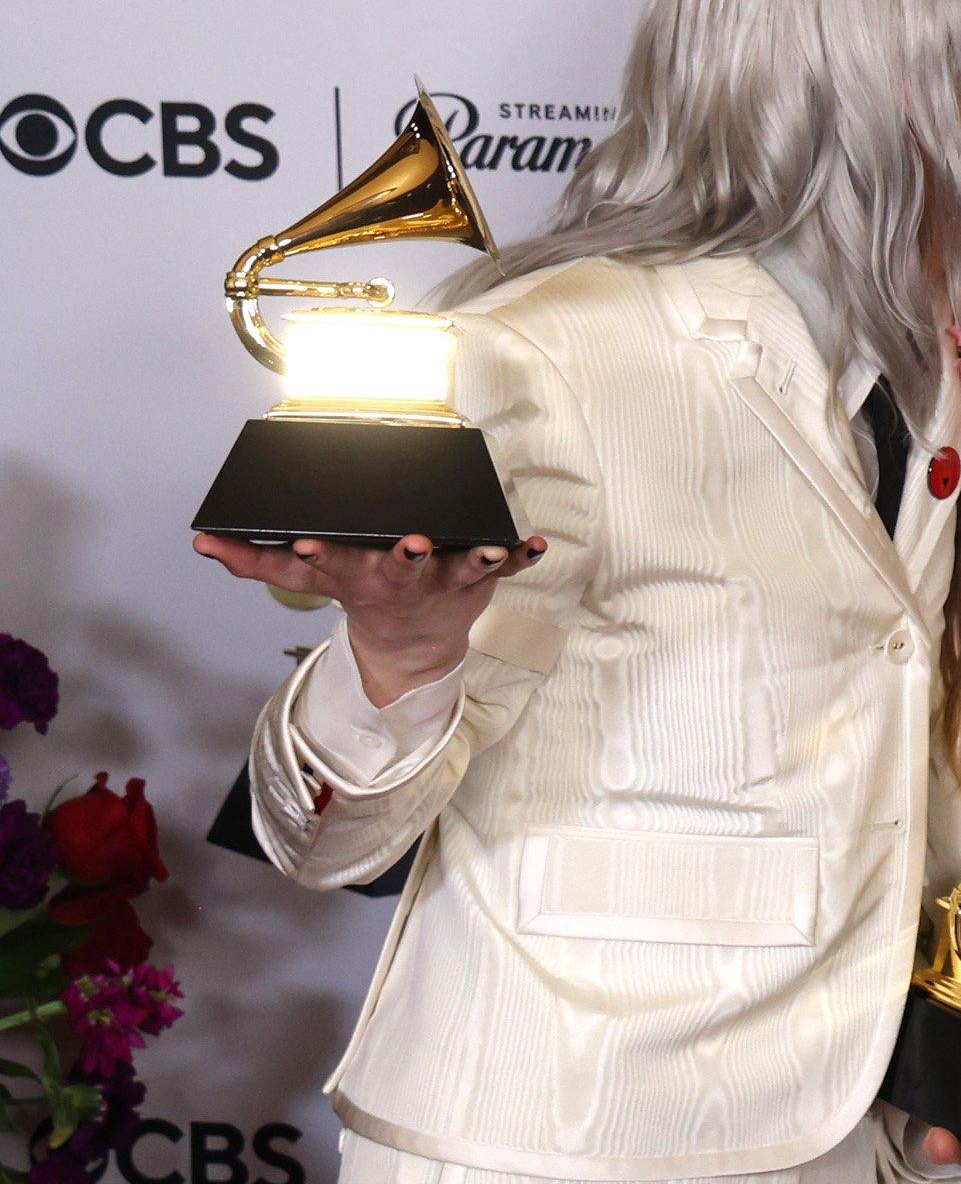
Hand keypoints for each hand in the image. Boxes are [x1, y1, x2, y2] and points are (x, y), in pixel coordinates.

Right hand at [194, 532, 547, 700]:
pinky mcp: (479, 579)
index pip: (329, 563)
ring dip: (473, 559)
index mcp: (355, 572)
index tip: (307, 541)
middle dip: (403, 557)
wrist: (410, 642)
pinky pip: (506, 567)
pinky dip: (521, 556)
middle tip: (410, 544)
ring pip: (459, 569)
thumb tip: (204, 542)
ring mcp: (444, 580)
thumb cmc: (360, 589)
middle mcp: (401, 578)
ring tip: (486, 549)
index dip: (318, 552)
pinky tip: (534, 544)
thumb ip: (257, 560)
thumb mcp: (307, 578)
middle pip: (400, 568)